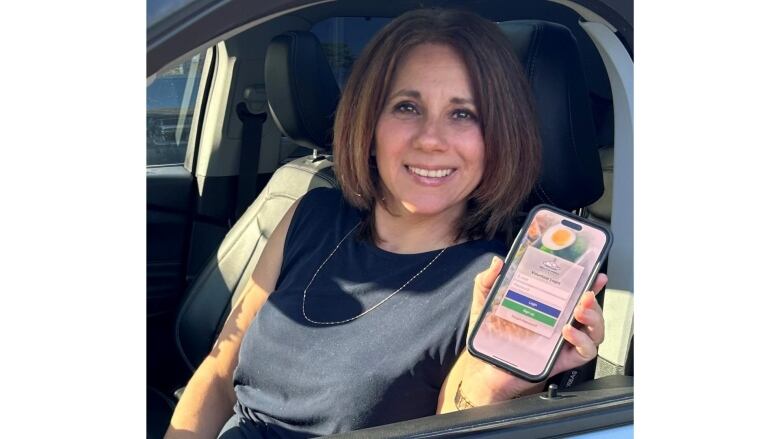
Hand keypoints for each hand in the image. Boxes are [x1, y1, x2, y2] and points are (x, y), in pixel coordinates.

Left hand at [458, 256, 607, 405]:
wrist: (484, 368)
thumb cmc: (489, 335)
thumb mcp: (485, 302)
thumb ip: (488, 280)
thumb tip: (498, 263)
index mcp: (548, 307)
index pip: (574, 292)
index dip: (588, 282)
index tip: (593, 273)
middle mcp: (560, 323)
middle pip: (590, 311)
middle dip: (594, 300)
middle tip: (586, 295)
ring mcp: (563, 342)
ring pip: (594, 331)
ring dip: (594, 319)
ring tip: (580, 311)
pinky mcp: (563, 360)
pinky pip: (585, 352)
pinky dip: (582, 341)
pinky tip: (568, 332)